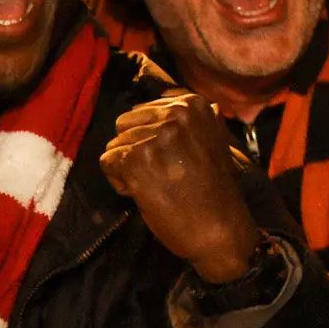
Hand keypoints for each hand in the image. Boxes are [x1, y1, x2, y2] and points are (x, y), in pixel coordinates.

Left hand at [100, 90, 260, 283]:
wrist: (221, 233)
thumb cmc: (214, 193)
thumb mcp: (211, 143)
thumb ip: (188, 121)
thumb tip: (167, 94)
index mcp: (192, 105)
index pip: (144, 110)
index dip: (150, 138)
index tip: (172, 159)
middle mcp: (173, 115)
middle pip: (126, 124)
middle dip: (136, 150)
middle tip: (162, 175)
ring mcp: (154, 137)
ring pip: (115, 144)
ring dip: (128, 168)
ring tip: (157, 186)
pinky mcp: (136, 160)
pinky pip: (107, 162)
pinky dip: (119, 181)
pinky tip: (144, 194)